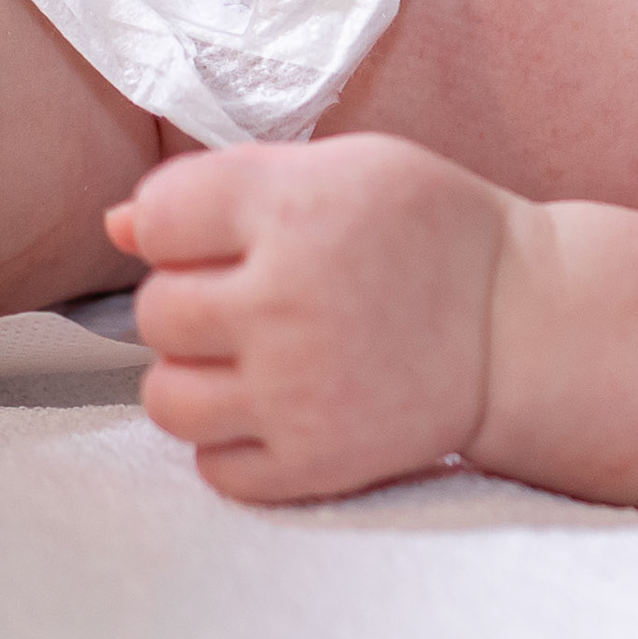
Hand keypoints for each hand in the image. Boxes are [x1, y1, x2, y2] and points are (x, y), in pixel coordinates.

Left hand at [107, 133, 522, 503]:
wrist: (522, 326)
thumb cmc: (430, 232)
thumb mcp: (345, 170)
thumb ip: (229, 184)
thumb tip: (116, 224)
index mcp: (297, 209)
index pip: (159, 217)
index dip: (184, 226)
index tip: (230, 236)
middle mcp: (289, 301)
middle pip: (156, 311)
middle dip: (195, 302)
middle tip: (259, 300)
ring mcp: (299, 390)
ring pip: (166, 398)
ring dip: (198, 377)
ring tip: (256, 360)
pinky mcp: (316, 462)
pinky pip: (213, 468)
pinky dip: (235, 444)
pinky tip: (281, 408)